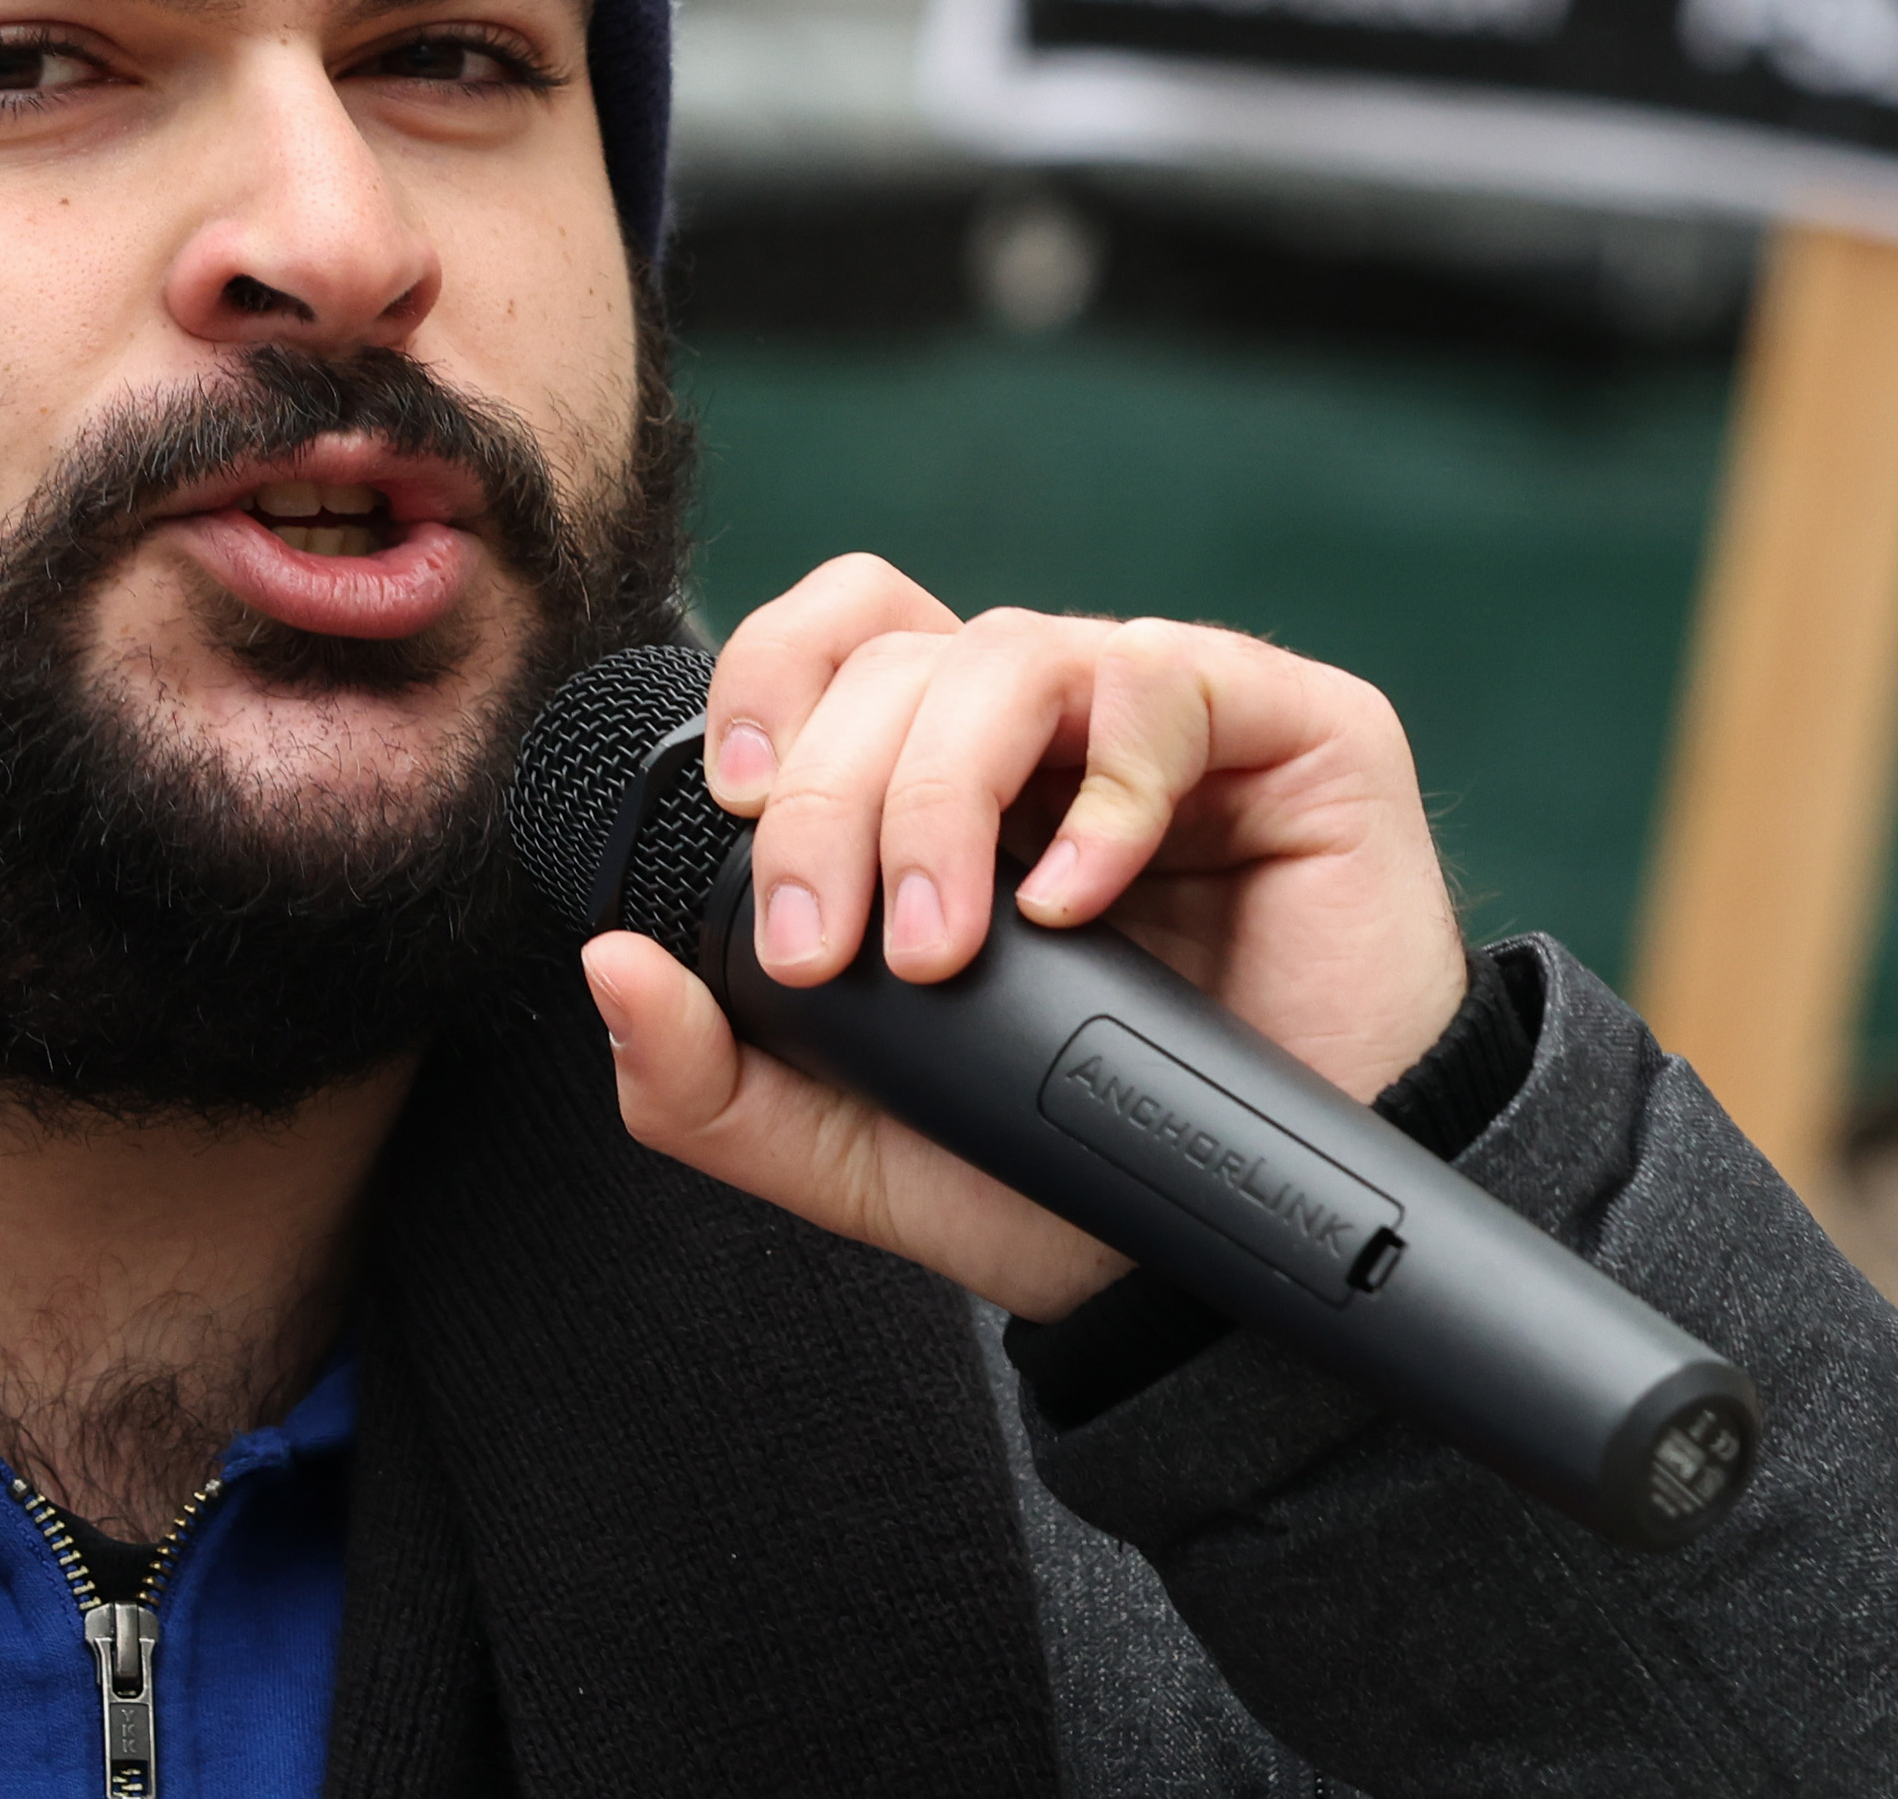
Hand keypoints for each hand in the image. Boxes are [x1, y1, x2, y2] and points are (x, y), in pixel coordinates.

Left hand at [577, 554, 1470, 1320]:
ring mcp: (1165, 719)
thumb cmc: (1085, 1175)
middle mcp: (1047, 730)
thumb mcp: (862, 1153)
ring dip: (942, 795)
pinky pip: (1166, 688)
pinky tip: (1080, 901)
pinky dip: (1104, 791)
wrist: (1267, 1255)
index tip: (739, 811)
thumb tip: (608, 964)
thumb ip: (717, 1084)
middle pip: (897, 654)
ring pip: (1009, 651)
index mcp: (946, 784)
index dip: (768, 683)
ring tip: (943, 946)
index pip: (838, 643)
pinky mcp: (1289, 730)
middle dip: (835, 798)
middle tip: (835, 945)